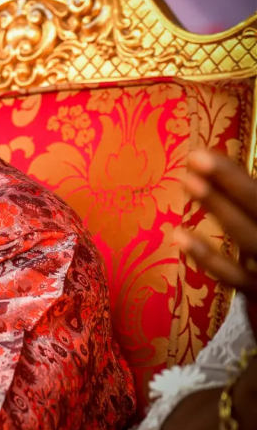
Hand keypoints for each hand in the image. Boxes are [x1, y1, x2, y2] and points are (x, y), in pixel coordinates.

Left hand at [174, 148, 256, 334]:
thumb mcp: (254, 230)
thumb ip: (243, 208)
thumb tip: (219, 177)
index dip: (234, 174)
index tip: (203, 153)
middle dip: (232, 181)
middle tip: (197, 156)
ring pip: (250, 236)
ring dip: (220, 208)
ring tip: (189, 182)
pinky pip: (235, 275)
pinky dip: (208, 256)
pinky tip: (180, 234)